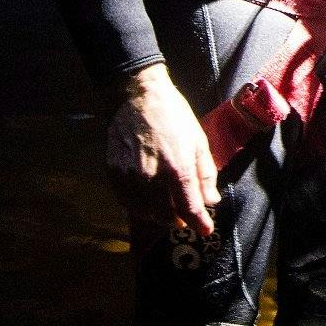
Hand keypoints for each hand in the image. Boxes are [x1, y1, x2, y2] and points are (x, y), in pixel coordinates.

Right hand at [107, 62, 219, 237]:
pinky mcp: (114, 174)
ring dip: (159, 215)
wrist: (136, 96)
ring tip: (167, 208)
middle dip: (179, 220)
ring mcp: (130, 177)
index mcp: (177, 168)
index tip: (206, 229)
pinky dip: (140, 207)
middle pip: (166, 216)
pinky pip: (127, 202)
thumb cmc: (173, 115)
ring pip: (146, 213)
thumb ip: (205, 174)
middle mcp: (152, 178)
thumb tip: (211, 201)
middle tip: (185, 216)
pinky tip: (148, 200)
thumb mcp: (199, 140)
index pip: (189, 209)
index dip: (200, 224)